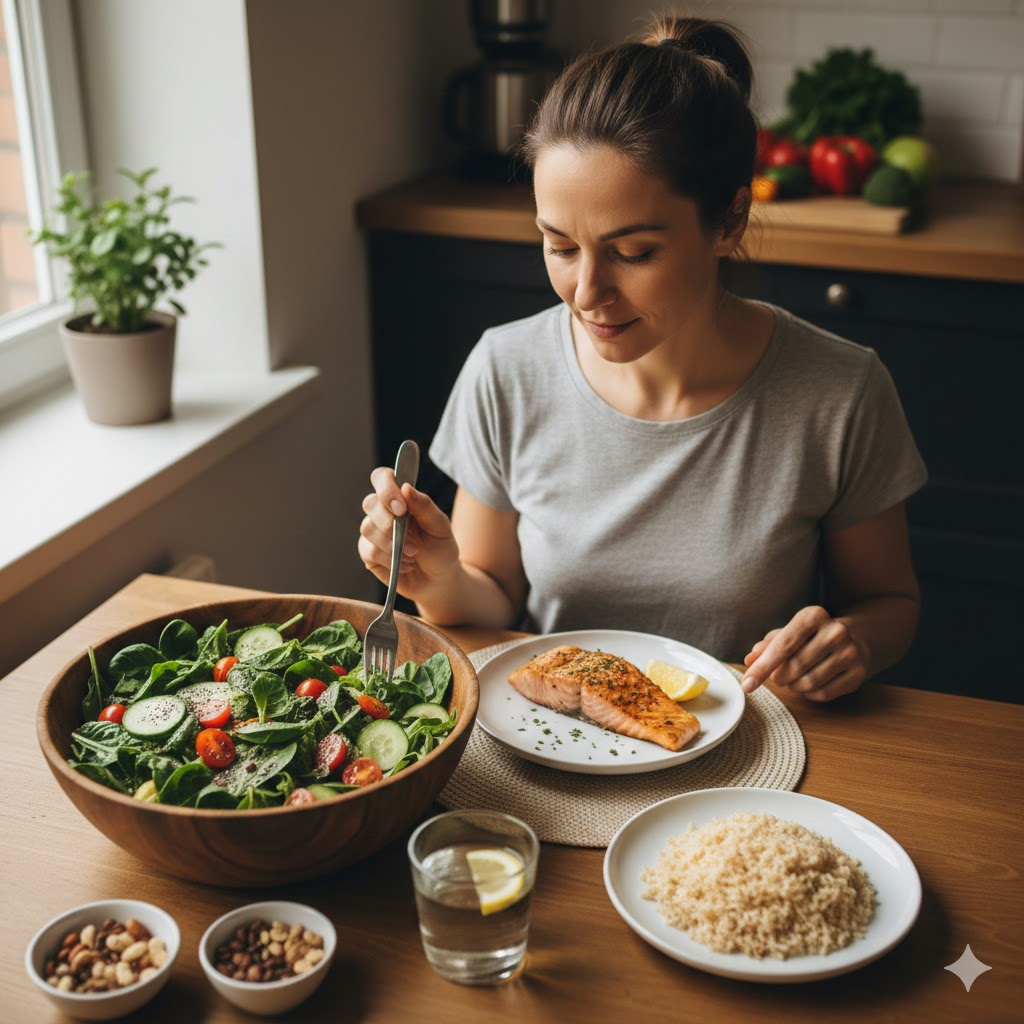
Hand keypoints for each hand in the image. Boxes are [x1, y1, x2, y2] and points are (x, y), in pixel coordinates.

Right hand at [358, 467, 460, 598]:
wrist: (438, 580)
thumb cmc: (440, 548)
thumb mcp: (440, 526)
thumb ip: (424, 506)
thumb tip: (406, 487)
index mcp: (401, 498)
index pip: (382, 478)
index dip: (386, 488)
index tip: (401, 508)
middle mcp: (383, 511)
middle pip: (370, 503)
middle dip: (389, 523)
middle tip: (413, 543)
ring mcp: (373, 532)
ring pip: (367, 528)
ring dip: (392, 545)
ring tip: (413, 555)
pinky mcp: (368, 553)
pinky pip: (368, 551)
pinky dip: (389, 560)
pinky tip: (405, 565)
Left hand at [740, 605, 868, 701]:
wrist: (855, 638)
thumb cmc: (811, 637)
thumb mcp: (788, 633)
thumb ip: (767, 646)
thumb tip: (750, 660)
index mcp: (813, 616)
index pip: (783, 645)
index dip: (762, 667)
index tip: (746, 685)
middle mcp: (835, 631)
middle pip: (794, 667)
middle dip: (778, 677)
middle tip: (777, 676)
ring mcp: (850, 652)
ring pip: (809, 683)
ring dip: (794, 686)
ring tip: (794, 678)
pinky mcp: (859, 673)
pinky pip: (824, 693)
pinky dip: (810, 694)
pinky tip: (810, 684)